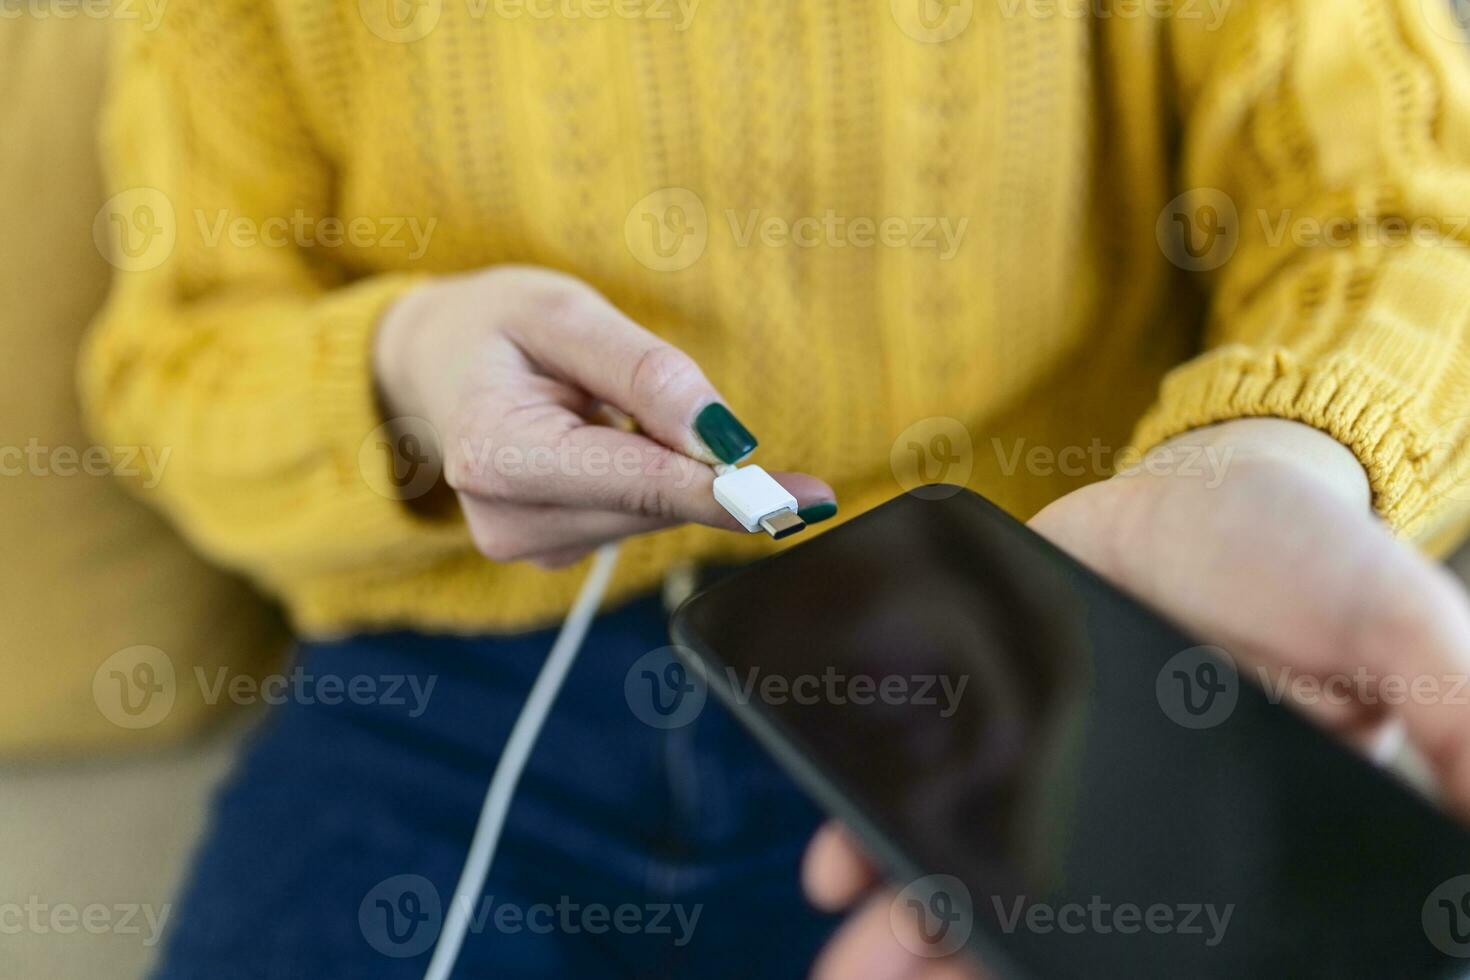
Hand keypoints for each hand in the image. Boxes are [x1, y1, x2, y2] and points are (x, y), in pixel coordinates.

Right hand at [374, 266, 833, 566]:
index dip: (722, 490)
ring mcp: (530, 546)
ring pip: (656, 513)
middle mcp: (507, 521)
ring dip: (669, 461)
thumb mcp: (564, 313)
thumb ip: (643, 371)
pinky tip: (607, 439)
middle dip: (696, 458)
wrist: (439, 363)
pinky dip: (649, 476)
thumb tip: (724, 438)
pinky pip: (639, 515)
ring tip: (610, 408)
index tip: (796, 503)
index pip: (636, 482)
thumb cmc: (496, 327)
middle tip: (709, 415)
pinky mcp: (555, 551)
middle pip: (655, 501)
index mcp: (493, 453)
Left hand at [802, 418, 1469, 978]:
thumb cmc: (1307, 560)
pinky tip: (838, 863)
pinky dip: (875, 834)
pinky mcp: (993, 722)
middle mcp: (1131, 829)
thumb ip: (1445, 710)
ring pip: (978, 881)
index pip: (1168, 936)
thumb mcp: (1391, 626)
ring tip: (857, 966)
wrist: (1203, 483)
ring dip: (910, 933)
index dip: (1091, 973)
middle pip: (1051, 932)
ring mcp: (1054, 779)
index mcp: (1231, 836)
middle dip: (972, 973)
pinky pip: (931, 794)